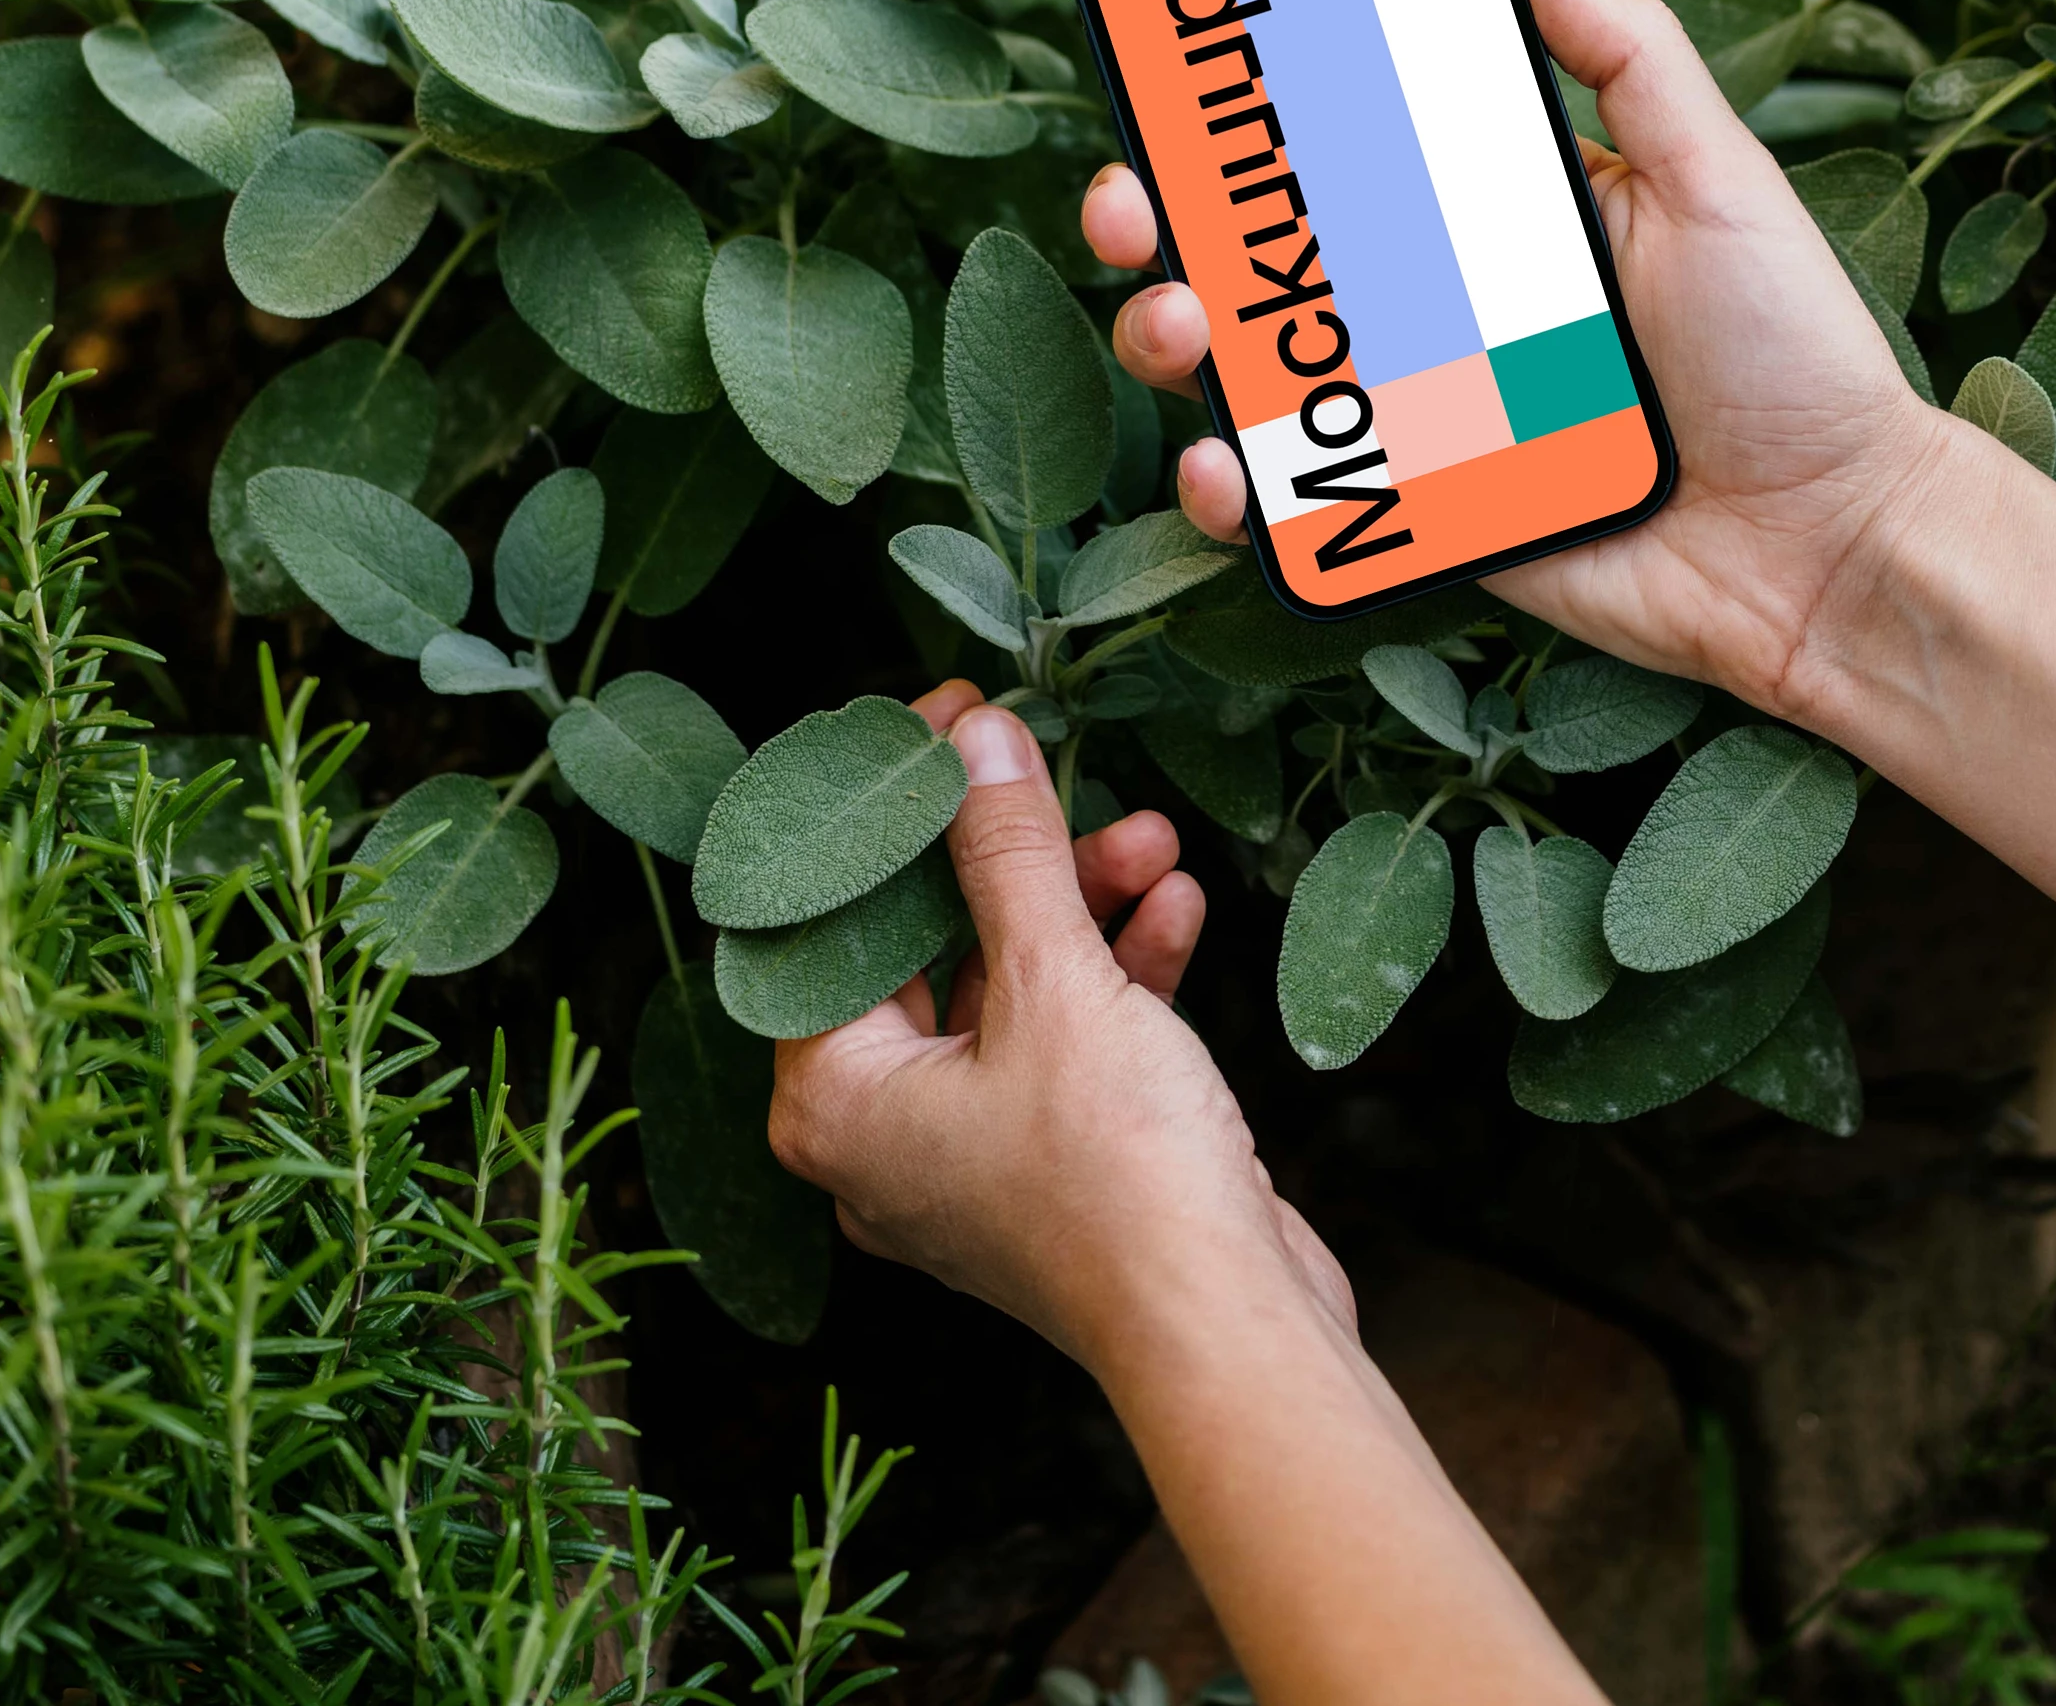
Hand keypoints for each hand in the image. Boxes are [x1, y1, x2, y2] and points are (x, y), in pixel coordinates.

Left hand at [769, 685, 1351, 1373]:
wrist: (1227, 1327)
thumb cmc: (1115, 1179)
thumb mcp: (1057, 984)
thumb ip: (1007, 856)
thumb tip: (973, 742)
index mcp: (834, 1102)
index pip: (827, 922)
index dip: (888, 815)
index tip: (942, 728)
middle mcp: (884, 1136)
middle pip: (925, 950)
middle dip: (1009, 859)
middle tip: (1046, 768)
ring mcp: (971, 1158)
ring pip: (1008, 991)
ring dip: (1079, 908)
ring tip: (1150, 837)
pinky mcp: (1055, 1168)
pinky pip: (1065, 1044)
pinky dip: (1116, 976)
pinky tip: (1175, 908)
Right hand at [1088, 0, 1956, 724]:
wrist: (1835, 545)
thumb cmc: (1795, 355)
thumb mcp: (1716, 178)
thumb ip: (1628, 56)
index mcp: (1498, 214)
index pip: (1347, 143)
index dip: (1250, 110)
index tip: (1177, 63)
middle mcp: (1443, 309)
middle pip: (1266, 252)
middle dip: (1169, 218)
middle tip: (1134, 202)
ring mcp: (1424, 418)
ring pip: (1258, 371)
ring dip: (1179, 339)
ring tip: (1177, 328)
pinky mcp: (1427, 520)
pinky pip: (1305, 502)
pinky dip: (1238, 490)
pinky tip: (1223, 471)